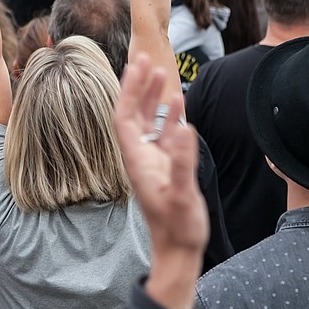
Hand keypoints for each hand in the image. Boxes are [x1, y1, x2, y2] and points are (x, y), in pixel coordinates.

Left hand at [114, 55, 208, 256]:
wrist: (178, 250)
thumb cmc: (178, 227)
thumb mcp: (182, 195)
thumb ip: (182, 163)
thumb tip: (184, 128)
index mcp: (137, 160)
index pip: (124, 117)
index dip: (127, 90)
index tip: (135, 66)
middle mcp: (140, 156)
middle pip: (132, 114)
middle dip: (137, 86)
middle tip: (145, 58)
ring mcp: (151, 161)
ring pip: (147, 121)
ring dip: (151, 97)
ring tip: (160, 72)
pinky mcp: (164, 167)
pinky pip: (163, 134)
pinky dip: (169, 116)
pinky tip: (178, 103)